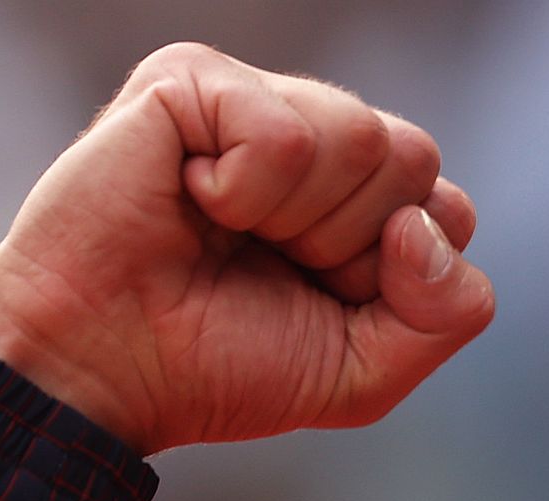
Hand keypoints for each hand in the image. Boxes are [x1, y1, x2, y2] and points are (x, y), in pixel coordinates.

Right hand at [0, 44, 494, 454]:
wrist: (101, 369)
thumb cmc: (218, 365)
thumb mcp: (365, 372)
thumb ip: (448, 313)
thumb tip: (422, 225)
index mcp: (359, 198)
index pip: (446, 209)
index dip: (392, 277)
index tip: (317, 299)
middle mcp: (314, 136)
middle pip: (414, 158)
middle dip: (347, 243)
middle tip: (264, 263)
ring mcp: (253, 99)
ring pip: (361, 137)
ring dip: (294, 218)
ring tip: (223, 231)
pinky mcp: (191, 80)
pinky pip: (282, 133)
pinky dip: (242, 192)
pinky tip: (190, 199)